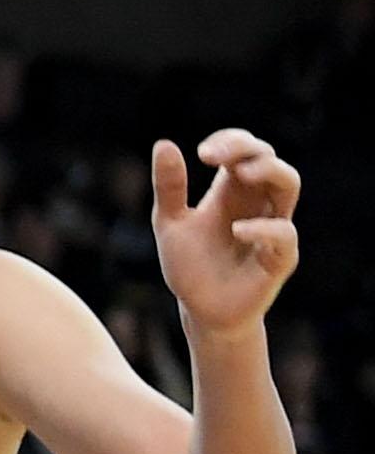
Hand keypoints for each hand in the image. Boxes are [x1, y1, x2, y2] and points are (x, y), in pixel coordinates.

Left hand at [156, 130, 304, 335]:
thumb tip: (164, 143)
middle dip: (247, 149)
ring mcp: (271, 229)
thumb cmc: (189, 264)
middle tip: (213, 157)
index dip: (230, 142)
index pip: (244, 150)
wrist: (200, 311)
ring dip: (269, 171)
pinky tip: (236, 229)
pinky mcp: (279, 258)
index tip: (202, 154)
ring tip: (241, 173)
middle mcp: (256, 204)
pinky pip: (284, 234)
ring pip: (289, 185)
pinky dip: (263, 227)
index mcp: (230, 191)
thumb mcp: (169, 222)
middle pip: (270, 159)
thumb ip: (169, 187)